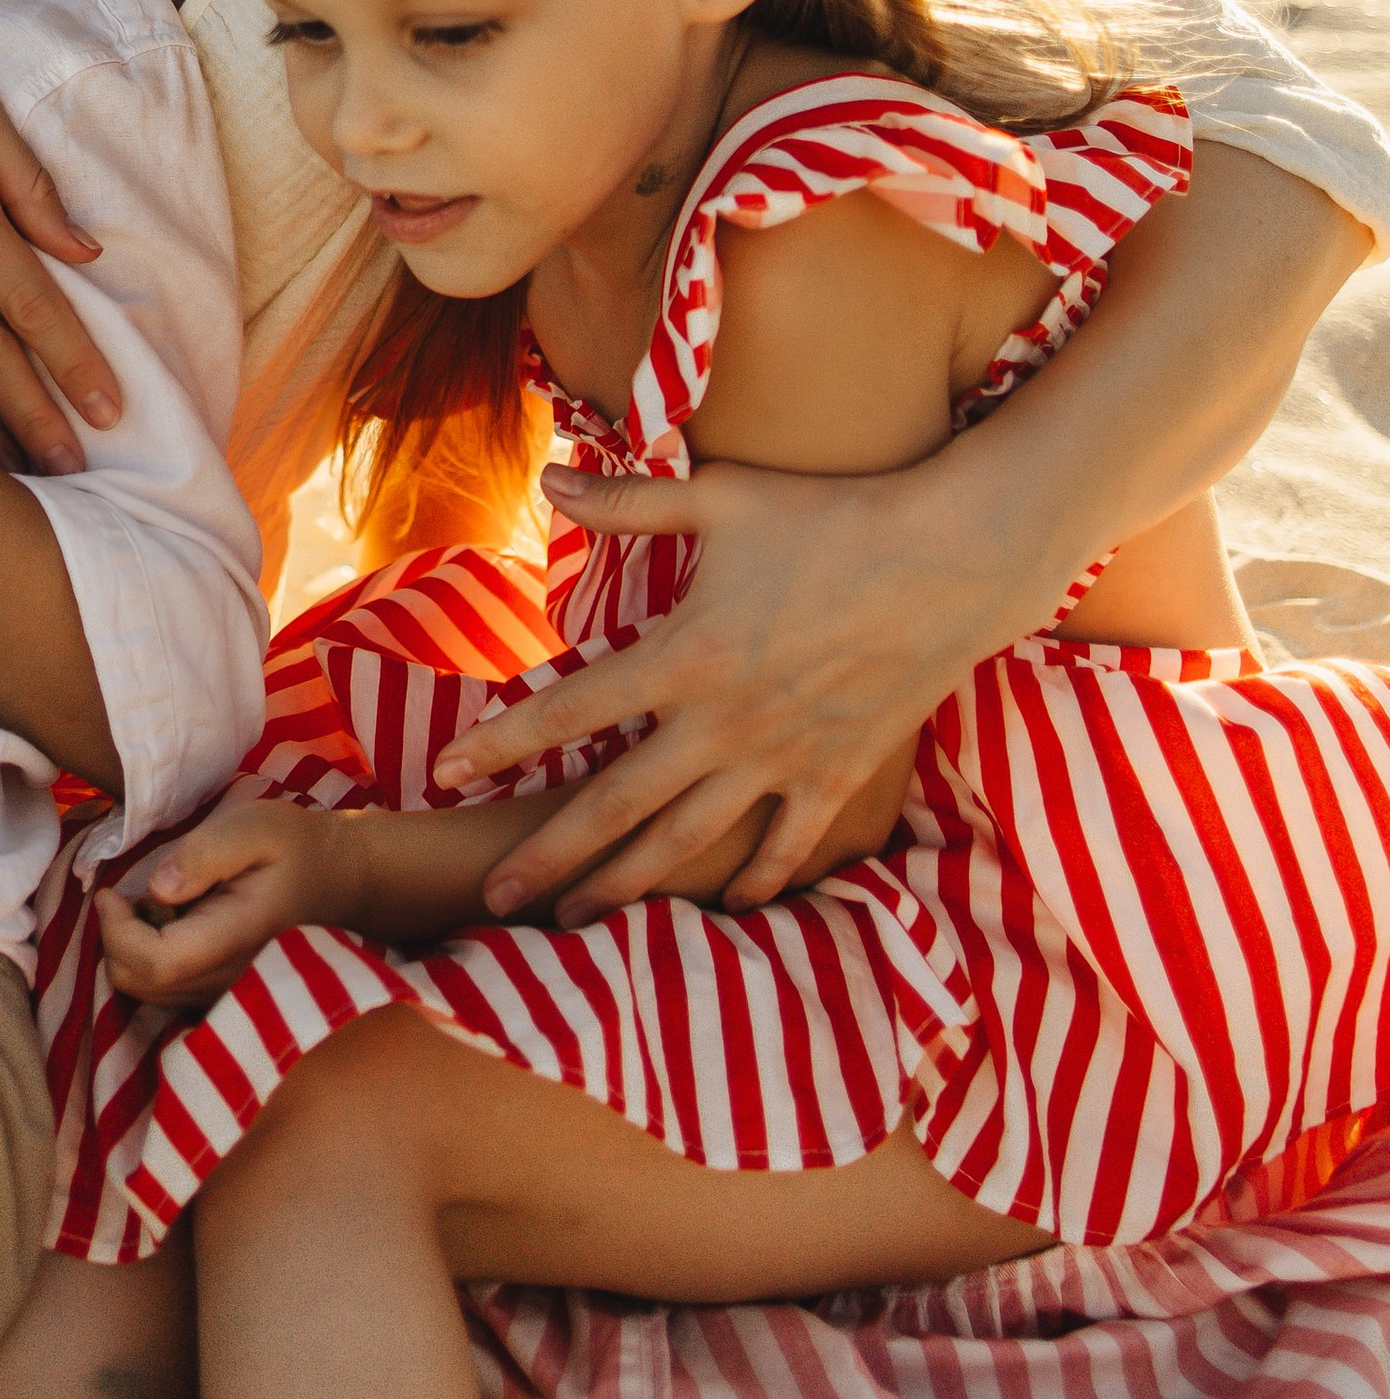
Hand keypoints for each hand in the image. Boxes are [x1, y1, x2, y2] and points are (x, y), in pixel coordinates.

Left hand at [96, 795, 348, 1007]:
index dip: (117, 932)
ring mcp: (226, 994)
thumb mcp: (254, 827)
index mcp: (235, 939)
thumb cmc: (294, 846)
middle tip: (128, 894)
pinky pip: (163, 992)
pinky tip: (170, 924)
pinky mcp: (220, 994)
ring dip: (131, 950)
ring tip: (157, 904)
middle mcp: (229, 981)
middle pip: (141, 985)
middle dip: (117, 939)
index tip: (111, 893)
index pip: (156, 963)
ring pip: (147, 993)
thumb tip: (158, 888)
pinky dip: (147, 961)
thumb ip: (204, 853)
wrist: (338, 879)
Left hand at [434, 456, 1013, 921]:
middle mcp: (723, 723)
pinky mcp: (837, 775)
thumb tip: (550, 479)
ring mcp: (782, 758)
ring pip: (688, 841)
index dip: (501, 740)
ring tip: (576, 919)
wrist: (952, 563)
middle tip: (490, 892)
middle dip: (548, 853)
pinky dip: (757, 880)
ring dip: (627, 885)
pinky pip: (787, 846)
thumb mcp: (723, 500)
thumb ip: (631, 502)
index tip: (446, 769)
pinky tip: (729, 907)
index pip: (569, 709)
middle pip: (615, 805)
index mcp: (684, 657)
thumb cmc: (830, 519)